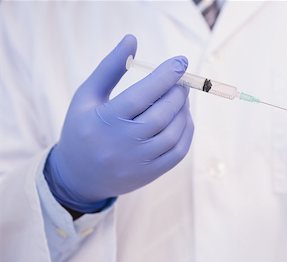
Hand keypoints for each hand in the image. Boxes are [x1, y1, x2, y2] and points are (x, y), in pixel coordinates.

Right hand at [45, 35, 193, 212]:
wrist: (79, 176)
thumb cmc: (83, 128)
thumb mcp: (87, 96)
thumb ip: (109, 68)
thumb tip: (132, 39)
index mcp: (105, 121)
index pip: (142, 95)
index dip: (165, 76)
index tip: (181, 62)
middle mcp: (122, 144)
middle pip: (162, 114)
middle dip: (178, 93)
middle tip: (181, 81)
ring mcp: (138, 162)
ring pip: (174, 133)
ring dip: (184, 111)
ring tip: (182, 98)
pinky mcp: (150, 174)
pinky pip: (178, 152)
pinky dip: (187, 132)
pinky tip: (184, 118)